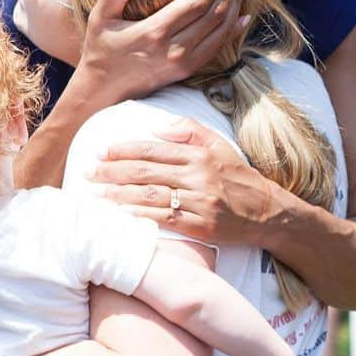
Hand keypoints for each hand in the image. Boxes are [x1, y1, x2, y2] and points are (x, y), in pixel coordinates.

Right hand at [74, 0, 246, 104]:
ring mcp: (184, 63)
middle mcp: (174, 50)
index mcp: (154, 33)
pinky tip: (243, 14)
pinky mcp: (188, 71)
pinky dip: (233, 30)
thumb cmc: (101, 51)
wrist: (103, 92)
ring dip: (235, 4)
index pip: (196, 3)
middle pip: (214, 14)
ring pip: (221, 30)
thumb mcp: (99, 19)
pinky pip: (218, 47)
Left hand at [87, 116, 277, 244]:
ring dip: (119, 196)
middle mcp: (197, 177)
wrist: (266, 211)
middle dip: (112, 172)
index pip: (153, 149)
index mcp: (198, 154)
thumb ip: (189, 130)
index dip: (123, 150)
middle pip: (146, 172)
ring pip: (150, 196)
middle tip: (89, 173)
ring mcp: (199, 203)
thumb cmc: (237, 176)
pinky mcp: (200, 226)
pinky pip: (163, 220)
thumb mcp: (218, 144)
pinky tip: (121, 215)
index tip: (102, 152)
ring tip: (96, 195)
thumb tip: (158, 129)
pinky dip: (140, 217)